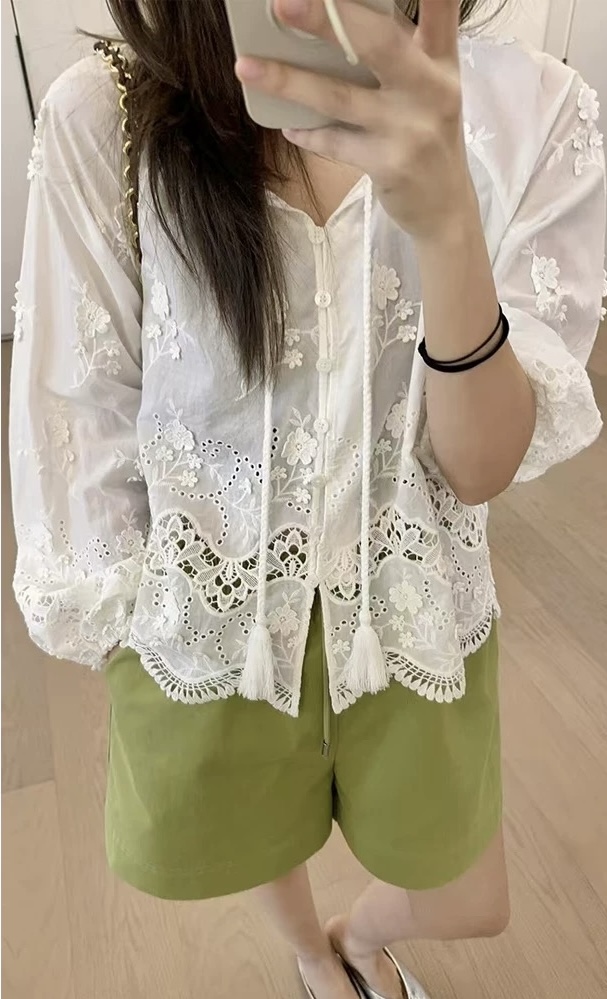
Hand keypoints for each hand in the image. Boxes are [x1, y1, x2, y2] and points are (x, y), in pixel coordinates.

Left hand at [235, 0, 473, 240]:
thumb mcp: (427, 87)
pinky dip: (307, 132)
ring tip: (246, 66)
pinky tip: (287, 122)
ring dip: (288, 80)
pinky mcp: (390, 164)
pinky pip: (334, 142)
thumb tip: (329, 22)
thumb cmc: (428, 134)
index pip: (441, 7)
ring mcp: (411, 129)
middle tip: (283, 3)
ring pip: (340, 97)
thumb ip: (396, 52)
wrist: (445, 207)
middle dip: (327, 20)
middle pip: (377, 43)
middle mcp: (432, 88)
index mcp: (441, 59)